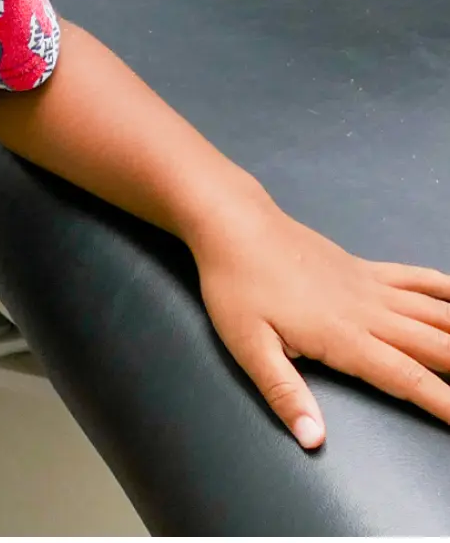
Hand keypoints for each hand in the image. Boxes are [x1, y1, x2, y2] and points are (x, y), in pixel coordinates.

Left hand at [193, 197, 449, 447]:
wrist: (233, 223)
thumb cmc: (235, 286)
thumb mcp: (248, 345)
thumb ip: (284, 392)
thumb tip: (313, 440)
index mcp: (345, 339)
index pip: (409, 379)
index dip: (445, 403)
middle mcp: (369, 313)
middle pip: (436, 346)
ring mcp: (370, 286)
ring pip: (434, 312)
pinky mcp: (364, 267)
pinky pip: (415, 278)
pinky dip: (445, 289)